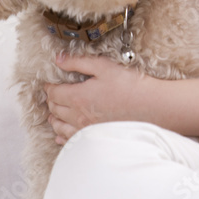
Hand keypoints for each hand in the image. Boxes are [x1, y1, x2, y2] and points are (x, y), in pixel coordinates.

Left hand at [44, 53, 160, 143]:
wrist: (150, 107)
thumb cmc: (129, 85)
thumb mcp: (103, 66)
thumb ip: (78, 62)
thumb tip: (59, 59)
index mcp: (78, 97)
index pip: (54, 93)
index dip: (48, 87)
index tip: (48, 83)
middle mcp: (78, 116)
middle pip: (55, 109)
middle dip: (51, 100)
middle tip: (52, 94)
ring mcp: (86, 129)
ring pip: (60, 126)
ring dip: (54, 118)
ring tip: (53, 113)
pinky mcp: (95, 137)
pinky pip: (71, 140)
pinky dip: (61, 135)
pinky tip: (60, 134)